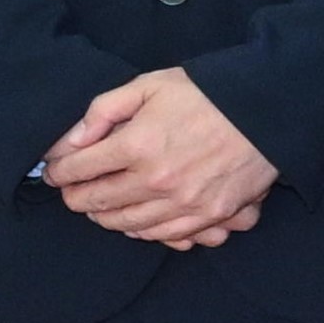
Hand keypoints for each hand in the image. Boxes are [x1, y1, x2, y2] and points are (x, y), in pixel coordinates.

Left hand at [45, 65, 279, 246]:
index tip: (55, 171)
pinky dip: (144, 231)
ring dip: (106, 217)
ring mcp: (184, 204)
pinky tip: (137, 220)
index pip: (77, 170)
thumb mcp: (149, 86)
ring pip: (126, 225)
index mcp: (136, 145)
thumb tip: (69, 141)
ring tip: (101, 206)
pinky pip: (165, 237)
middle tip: (72, 190)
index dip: (58, 172)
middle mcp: (156, 181)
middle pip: (97, 203)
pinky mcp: (211, 217)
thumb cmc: (208, 94)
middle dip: (76, 197)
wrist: (268, 111)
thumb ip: (103, 111)